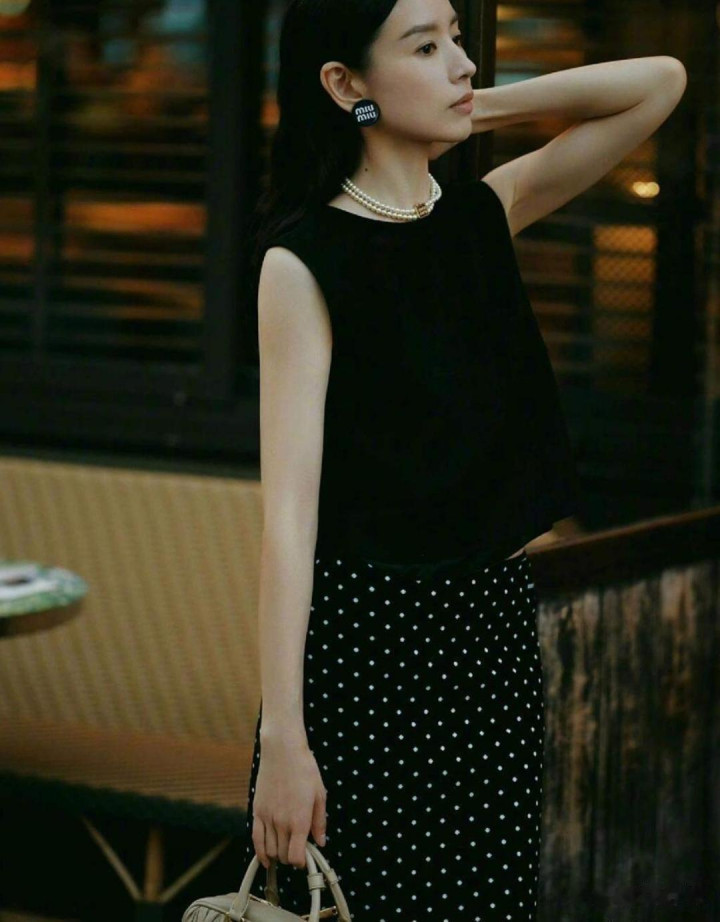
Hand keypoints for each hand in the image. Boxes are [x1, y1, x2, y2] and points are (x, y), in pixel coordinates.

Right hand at [251, 735, 326, 869]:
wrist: (282, 751)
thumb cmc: (304, 769)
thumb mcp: (319, 795)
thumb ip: (319, 822)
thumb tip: (321, 842)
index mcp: (299, 820)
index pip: (295, 857)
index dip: (301, 862)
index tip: (305, 857)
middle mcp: (281, 822)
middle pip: (282, 856)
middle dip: (291, 857)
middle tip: (297, 848)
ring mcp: (267, 817)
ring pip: (269, 850)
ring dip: (277, 854)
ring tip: (285, 848)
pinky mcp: (257, 811)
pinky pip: (255, 839)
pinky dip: (260, 853)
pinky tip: (265, 859)